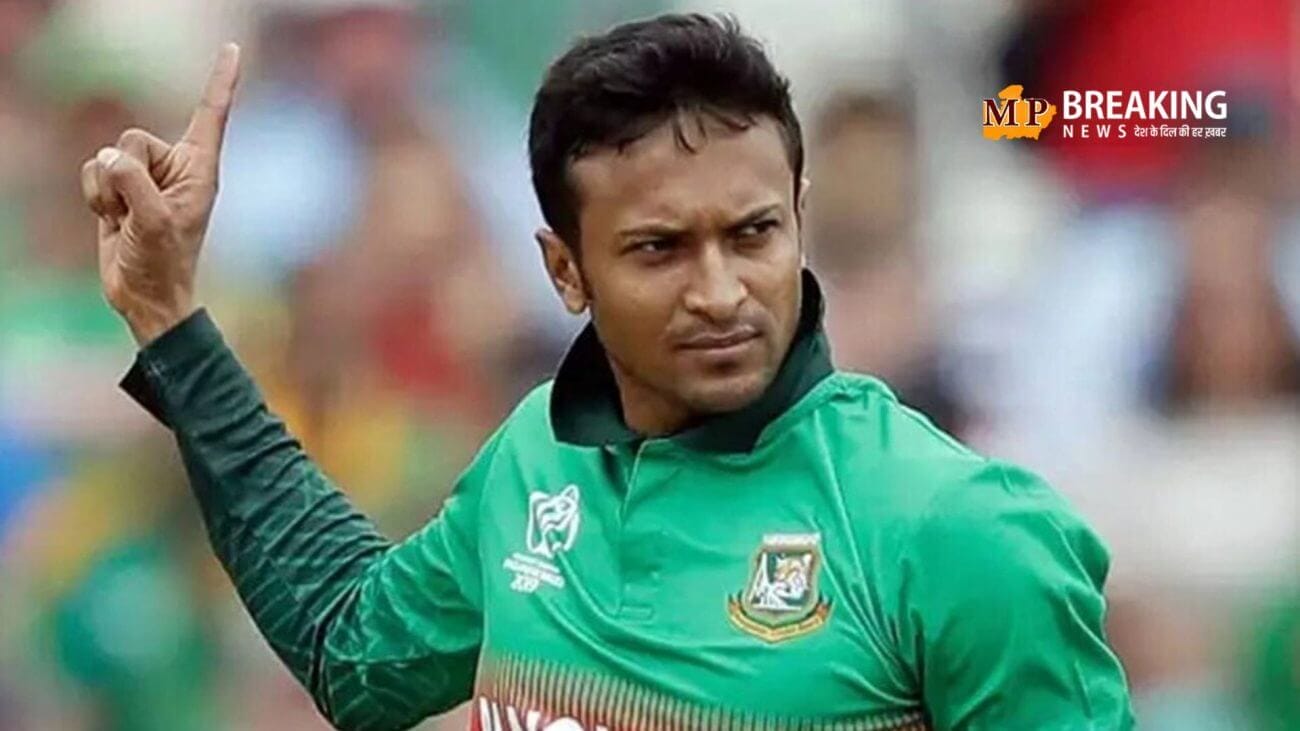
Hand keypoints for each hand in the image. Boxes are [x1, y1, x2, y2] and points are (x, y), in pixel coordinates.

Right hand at [80, 43, 241, 344]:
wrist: (144, 296)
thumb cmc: (163, 263)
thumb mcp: (153, 222)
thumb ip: (133, 182)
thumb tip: (110, 157)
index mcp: (200, 169)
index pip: (211, 115)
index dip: (220, 81)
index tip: (233, 48)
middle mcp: (175, 167)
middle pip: (132, 138)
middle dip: (126, 173)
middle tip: (139, 211)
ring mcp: (146, 177)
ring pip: (107, 156)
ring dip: (108, 191)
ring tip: (127, 220)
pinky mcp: (120, 189)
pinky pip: (92, 171)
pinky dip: (94, 196)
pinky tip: (112, 220)